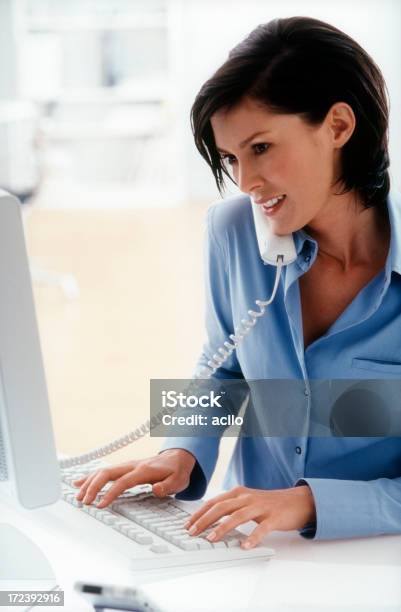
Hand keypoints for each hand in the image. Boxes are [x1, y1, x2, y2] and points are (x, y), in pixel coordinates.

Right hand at [73, 448, 195, 507]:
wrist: (177, 457)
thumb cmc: (177, 471)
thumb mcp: (179, 480)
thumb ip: (168, 486)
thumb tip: (156, 489)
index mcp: (143, 470)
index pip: (123, 482)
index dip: (110, 493)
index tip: (101, 505)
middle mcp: (132, 466)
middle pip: (107, 473)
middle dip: (93, 486)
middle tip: (84, 502)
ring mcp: (127, 466)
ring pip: (103, 471)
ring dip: (89, 483)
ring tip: (78, 496)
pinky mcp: (124, 468)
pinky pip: (104, 471)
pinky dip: (90, 477)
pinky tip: (79, 483)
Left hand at [184, 485, 315, 548]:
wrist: (297, 501)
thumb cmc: (269, 504)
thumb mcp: (247, 501)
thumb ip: (231, 507)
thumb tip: (209, 519)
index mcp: (239, 493)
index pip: (214, 502)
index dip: (200, 513)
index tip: (188, 524)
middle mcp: (247, 497)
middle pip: (221, 507)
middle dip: (205, 520)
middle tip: (193, 532)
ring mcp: (260, 507)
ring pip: (237, 516)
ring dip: (222, 528)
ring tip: (211, 539)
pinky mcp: (273, 517)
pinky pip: (261, 528)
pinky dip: (252, 537)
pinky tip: (244, 546)